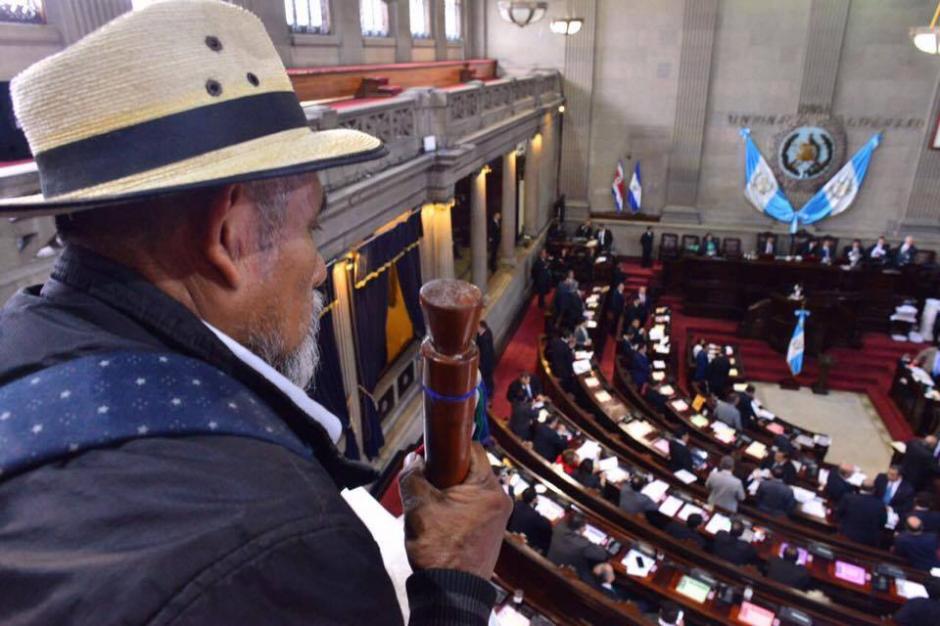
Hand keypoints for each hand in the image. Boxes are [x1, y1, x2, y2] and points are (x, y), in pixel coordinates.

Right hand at [399, 443, 512, 579]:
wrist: (452, 594)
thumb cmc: (440, 550)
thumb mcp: (418, 506)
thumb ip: (412, 476)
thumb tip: (412, 460)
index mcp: (489, 489)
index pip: (471, 448)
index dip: (447, 447)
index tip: (429, 454)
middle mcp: (500, 500)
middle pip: (469, 470)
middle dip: (445, 474)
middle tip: (426, 485)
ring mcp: (497, 518)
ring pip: (468, 490)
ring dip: (448, 494)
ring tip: (430, 509)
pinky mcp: (490, 532)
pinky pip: (471, 509)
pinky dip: (454, 510)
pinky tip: (438, 523)